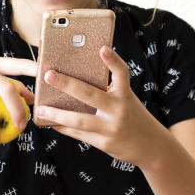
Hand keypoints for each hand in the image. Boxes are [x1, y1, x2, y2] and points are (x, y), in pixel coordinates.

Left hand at [34, 46, 169, 168]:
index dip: (113, 60)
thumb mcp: (126, 101)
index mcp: (125, 95)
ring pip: (79, 120)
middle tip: (48, 75)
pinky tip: (52, 122)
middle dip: (67, 84)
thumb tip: (75, 82)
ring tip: (41, 109)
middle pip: (90, 94)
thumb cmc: (133, 117)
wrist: (152, 147)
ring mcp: (111, 128)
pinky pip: (79, 134)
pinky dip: (64, 127)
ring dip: (57, 114)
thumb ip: (108, 91)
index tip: (102, 48)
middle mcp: (118, 110)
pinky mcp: (104, 143)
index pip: (122, 73)